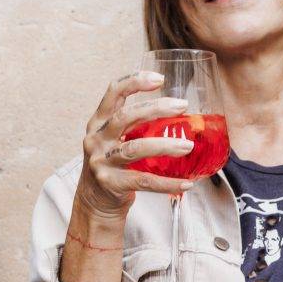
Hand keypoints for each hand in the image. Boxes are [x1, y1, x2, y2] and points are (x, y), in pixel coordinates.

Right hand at [72, 71, 195, 238]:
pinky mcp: (110, 183)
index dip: (135, 81)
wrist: (95, 202)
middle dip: (155, 108)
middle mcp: (97, 139)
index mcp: (98, 122)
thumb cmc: (113, 165)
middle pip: (125, 117)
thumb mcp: (115, 139)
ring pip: (134, 149)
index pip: (113, 92)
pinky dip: (166, 183)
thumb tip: (179, 114)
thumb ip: (135, 125)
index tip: (160, 79)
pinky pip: (142, 181)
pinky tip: (185, 183)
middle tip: (182, 106)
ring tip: (187, 146)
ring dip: (164, 146)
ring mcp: (101, 161)